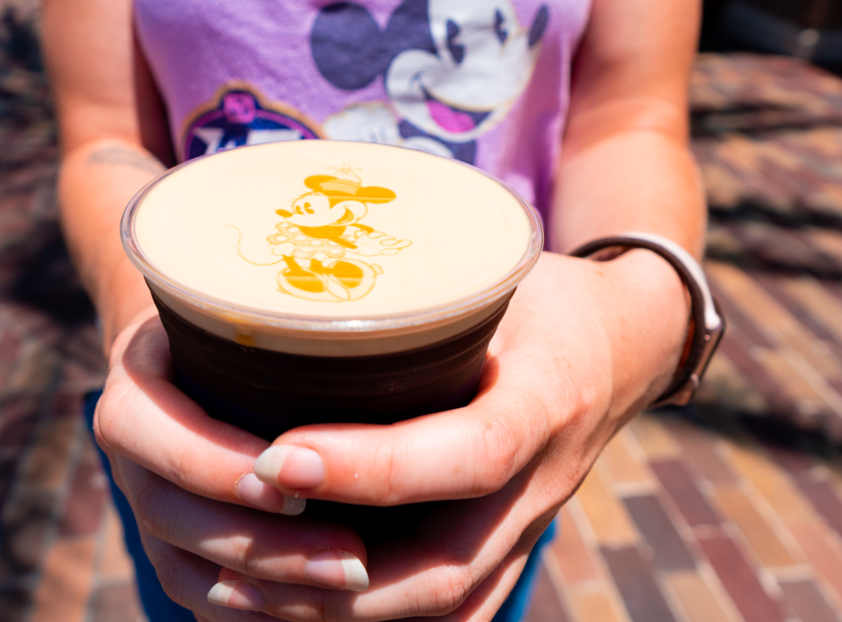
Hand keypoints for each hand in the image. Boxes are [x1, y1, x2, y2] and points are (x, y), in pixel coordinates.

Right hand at [92, 310, 373, 618]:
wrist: (200, 353)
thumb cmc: (244, 322)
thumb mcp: (250, 307)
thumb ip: (282, 330)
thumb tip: (372, 345)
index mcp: (134, 388)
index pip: (143, 430)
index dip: (211, 464)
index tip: (296, 481)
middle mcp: (132, 457)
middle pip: (169, 515)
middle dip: (261, 544)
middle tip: (352, 558)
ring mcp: (149, 506)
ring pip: (183, 569)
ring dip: (267, 588)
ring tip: (350, 586)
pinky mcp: (175, 546)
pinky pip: (199, 596)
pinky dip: (252, 609)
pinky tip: (314, 610)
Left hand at [202, 250, 688, 620]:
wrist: (625, 344)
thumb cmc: (543, 296)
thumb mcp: (497, 270)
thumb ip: (418, 287)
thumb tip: (290, 285)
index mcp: (549, 398)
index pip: (471, 454)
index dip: (373, 468)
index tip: (276, 454)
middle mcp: (544, 481)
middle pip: (447, 568)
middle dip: (331, 574)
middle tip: (232, 551)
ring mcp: (529, 526)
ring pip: (442, 607)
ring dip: (338, 613)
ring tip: (240, 592)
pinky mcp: (509, 545)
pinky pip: (448, 608)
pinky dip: (370, 618)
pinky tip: (291, 605)